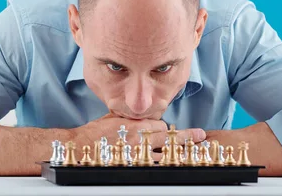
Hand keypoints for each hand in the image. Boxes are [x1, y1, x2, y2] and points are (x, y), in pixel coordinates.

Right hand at [69, 114, 205, 159]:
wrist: (81, 147)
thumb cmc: (94, 134)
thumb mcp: (112, 118)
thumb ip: (128, 117)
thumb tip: (138, 117)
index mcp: (135, 123)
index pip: (160, 123)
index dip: (165, 128)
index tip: (168, 131)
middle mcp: (139, 136)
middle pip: (168, 135)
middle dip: (185, 136)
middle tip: (200, 135)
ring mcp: (139, 152)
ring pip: (166, 152)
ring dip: (181, 152)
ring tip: (196, 152)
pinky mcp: (135, 165)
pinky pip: (156, 166)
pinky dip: (166, 165)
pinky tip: (176, 166)